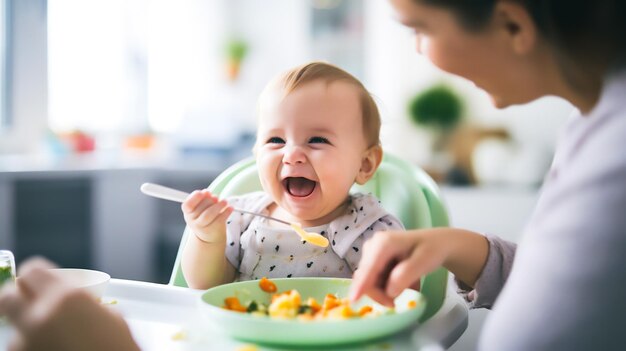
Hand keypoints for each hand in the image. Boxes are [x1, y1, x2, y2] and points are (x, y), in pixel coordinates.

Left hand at [0, 258, 139, 350]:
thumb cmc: (119, 347)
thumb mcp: (110, 315)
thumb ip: (84, 302)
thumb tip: (70, 298)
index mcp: (67, 297)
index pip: (31, 271)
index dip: (33, 275)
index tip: (37, 280)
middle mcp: (41, 317)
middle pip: (7, 296)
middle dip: (16, 298)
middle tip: (28, 302)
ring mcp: (28, 342)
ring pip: (15, 328)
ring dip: (29, 330)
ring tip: (55, 338)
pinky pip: (22, 348)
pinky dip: (34, 347)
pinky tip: (54, 348)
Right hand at [182, 189, 232, 242]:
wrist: (208, 237)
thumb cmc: (204, 217)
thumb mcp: (200, 208)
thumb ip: (203, 199)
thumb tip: (206, 192)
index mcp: (188, 212)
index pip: (187, 205)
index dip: (195, 197)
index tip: (203, 192)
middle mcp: (192, 221)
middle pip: (200, 208)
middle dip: (210, 200)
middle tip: (216, 197)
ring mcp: (202, 227)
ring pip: (208, 215)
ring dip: (218, 205)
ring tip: (224, 201)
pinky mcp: (213, 230)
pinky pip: (219, 220)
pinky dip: (226, 212)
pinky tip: (230, 208)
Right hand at [349, 228, 487, 306]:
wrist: (436, 243)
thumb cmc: (430, 250)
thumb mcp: (423, 262)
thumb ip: (405, 276)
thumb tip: (389, 291)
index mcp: (383, 243)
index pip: (369, 268)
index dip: (361, 285)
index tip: (353, 300)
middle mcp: (372, 246)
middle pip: (367, 278)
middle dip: (380, 293)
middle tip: (397, 303)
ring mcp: (371, 253)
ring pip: (370, 282)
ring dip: (385, 291)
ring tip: (408, 285)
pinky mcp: (373, 260)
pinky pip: (374, 281)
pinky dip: (388, 286)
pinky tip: (404, 281)